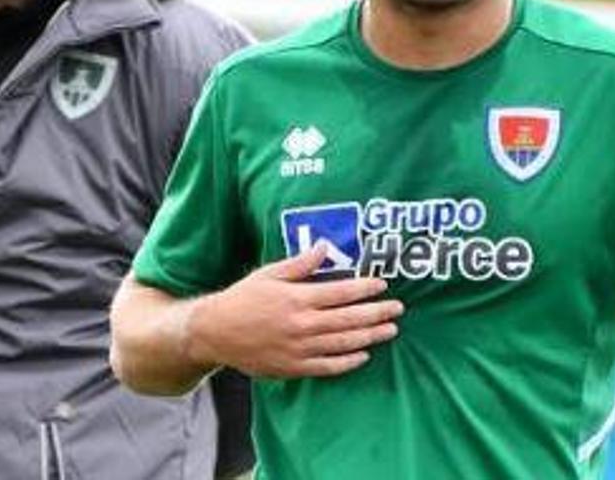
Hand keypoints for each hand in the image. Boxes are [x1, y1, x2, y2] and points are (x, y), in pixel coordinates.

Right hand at [183, 243, 403, 378]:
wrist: (216, 332)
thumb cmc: (243, 299)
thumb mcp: (269, 274)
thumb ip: (299, 263)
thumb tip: (324, 247)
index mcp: (297, 298)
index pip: (340, 292)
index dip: (364, 288)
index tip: (382, 284)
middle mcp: (301, 324)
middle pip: (348, 319)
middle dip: (377, 313)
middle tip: (398, 309)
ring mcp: (299, 349)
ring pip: (343, 343)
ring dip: (370, 336)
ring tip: (390, 330)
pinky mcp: (293, 368)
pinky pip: (327, 367)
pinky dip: (348, 362)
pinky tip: (364, 355)